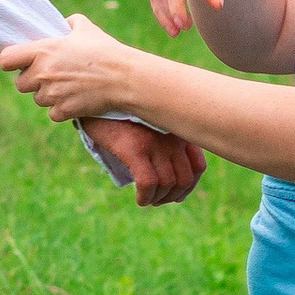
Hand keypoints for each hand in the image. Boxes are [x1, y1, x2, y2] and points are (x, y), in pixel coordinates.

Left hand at [0, 15, 136, 124]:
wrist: (124, 78)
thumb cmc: (105, 50)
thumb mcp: (86, 28)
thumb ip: (69, 23)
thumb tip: (64, 23)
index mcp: (43, 51)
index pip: (6, 60)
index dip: (9, 62)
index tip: (18, 63)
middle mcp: (42, 73)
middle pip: (20, 84)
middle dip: (32, 81)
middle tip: (49, 75)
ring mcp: (52, 94)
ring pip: (38, 99)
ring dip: (48, 95)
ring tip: (68, 85)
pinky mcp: (63, 111)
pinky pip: (53, 113)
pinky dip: (62, 109)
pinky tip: (75, 98)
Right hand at [90, 116, 204, 205]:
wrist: (96, 95)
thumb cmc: (121, 110)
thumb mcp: (150, 121)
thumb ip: (163, 138)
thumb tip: (167, 171)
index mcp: (178, 129)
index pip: (198, 166)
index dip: (190, 185)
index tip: (177, 193)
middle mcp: (172, 136)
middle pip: (185, 179)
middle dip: (174, 196)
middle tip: (159, 200)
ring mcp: (155, 142)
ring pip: (167, 184)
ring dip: (158, 199)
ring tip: (147, 200)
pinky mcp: (134, 149)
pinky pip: (148, 183)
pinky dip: (145, 197)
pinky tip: (140, 199)